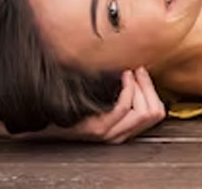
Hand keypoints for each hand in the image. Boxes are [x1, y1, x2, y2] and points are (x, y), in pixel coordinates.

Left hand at [35, 67, 166, 143]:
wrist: (43, 116)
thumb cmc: (71, 104)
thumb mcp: (100, 98)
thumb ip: (120, 91)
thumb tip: (137, 69)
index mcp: (124, 128)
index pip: (158, 113)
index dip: (152, 89)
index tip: (142, 72)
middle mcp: (120, 134)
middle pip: (154, 112)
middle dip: (148, 86)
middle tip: (136, 70)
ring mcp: (110, 133)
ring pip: (143, 111)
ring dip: (139, 86)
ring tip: (128, 72)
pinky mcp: (98, 129)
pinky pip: (124, 107)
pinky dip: (128, 88)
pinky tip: (122, 76)